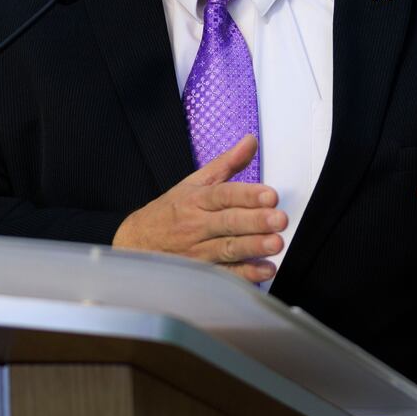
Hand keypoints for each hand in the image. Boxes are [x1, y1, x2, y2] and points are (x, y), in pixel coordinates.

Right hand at [112, 135, 286, 282]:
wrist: (137, 242)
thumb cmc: (170, 211)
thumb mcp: (194, 182)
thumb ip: (226, 163)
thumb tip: (250, 141)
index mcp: (196, 199)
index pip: (222, 195)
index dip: (246, 195)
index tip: (270, 195)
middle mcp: (197, 224)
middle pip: (227, 222)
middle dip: (254, 221)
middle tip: (278, 218)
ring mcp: (199, 250)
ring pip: (227, 248)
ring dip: (252, 247)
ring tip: (275, 243)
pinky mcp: (202, 272)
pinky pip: (225, 274)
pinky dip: (245, 274)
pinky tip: (264, 270)